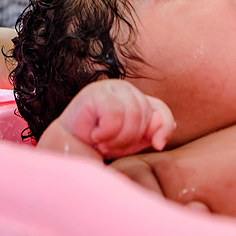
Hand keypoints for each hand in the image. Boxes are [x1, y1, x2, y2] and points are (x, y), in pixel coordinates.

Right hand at [55, 79, 175, 158]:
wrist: (70, 147)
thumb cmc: (102, 143)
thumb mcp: (132, 142)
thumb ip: (149, 132)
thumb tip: (157, 123)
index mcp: (139, 100)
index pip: (162, 111)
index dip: (164, 129)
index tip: (156, 146)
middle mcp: (127, 90)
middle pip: (146, 115)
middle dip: (131, 139)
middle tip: (111, 147)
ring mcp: (111, 87)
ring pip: (132, 114)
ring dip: (118, 138)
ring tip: (103, 143)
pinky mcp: (96, 92)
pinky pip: (115, 114)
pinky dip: (106, 132)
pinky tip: (95, 135)